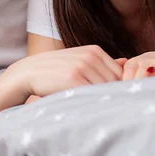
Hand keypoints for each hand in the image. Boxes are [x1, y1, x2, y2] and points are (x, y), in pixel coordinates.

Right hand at [3, 45, 124, 98]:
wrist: (27, 73)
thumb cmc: (54, 71)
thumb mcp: (78, 60)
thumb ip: (102, 62)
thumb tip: (126, 61)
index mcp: (94, 50)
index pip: (120, 73)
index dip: (117, 87)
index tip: (108, 97)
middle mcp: (90, 56)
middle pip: (115, 81)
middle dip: (111, 94)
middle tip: (101, 104)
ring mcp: (83, 66)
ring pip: (106, 88)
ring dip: (102, 99)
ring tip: (91, 105)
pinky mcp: (74, 78)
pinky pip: (93, 94)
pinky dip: (92, 102)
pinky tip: (84, 105)